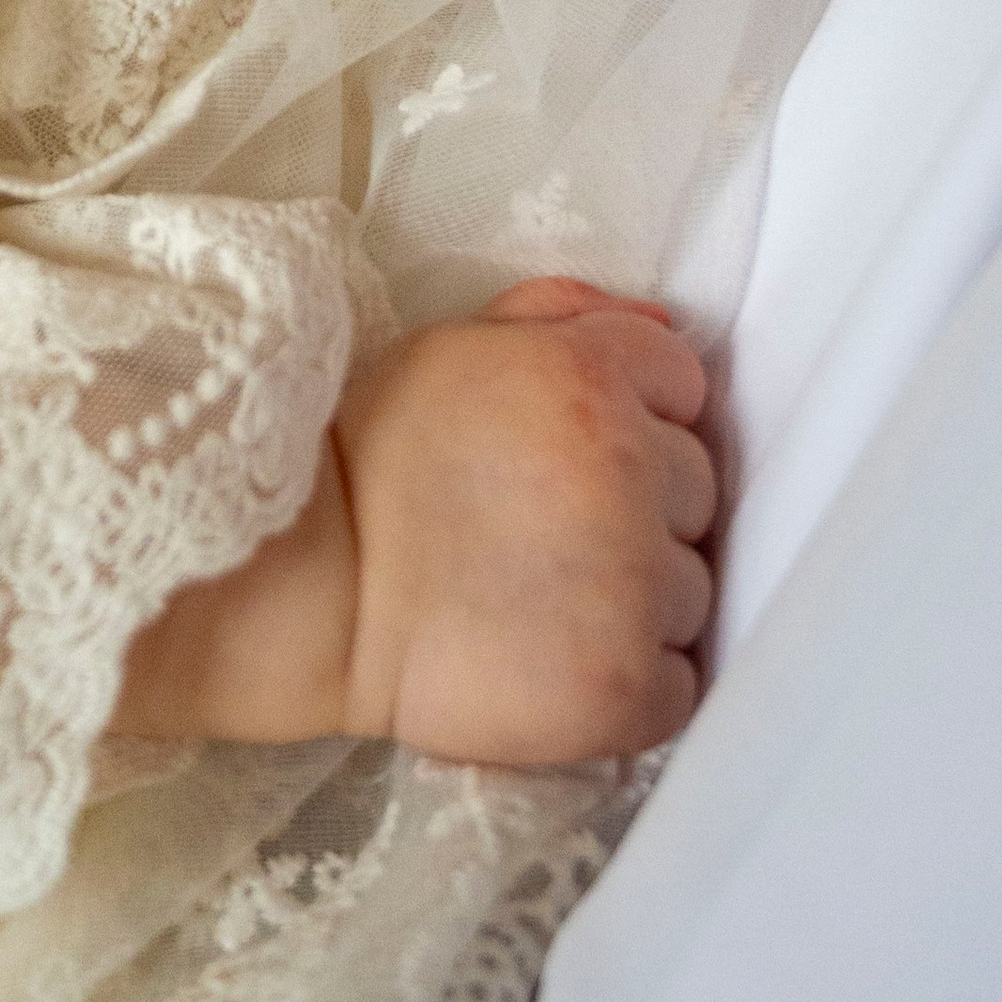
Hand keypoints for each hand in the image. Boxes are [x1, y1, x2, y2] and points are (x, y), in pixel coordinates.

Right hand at [111, 280, 714, 764]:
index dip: (634, 415)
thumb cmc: (370, 460)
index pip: (683, 383)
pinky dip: (636, 683)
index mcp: (591, 376)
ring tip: (543, 602)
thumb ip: (560, 316)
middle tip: (546, 531)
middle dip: (640, 508)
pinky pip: (681, 685)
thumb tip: (667, 322)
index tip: (570, 454)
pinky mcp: (624, 685)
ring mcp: (634, 585)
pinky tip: (559, 663)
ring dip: (638, 598)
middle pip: (696, 489)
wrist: (304, 589)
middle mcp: (631, 471)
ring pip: (691, 588)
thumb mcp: (453, 349)